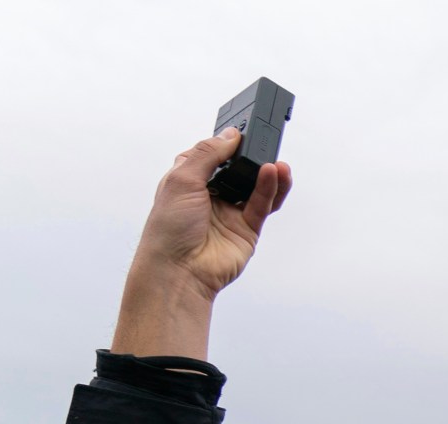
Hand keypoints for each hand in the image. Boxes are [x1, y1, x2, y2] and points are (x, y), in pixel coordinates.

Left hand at [111, 131, 293, 359]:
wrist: (179, 269)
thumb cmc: (169, 227)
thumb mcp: (182, 178)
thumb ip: (208, 154)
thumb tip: (230, 135)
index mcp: (189, 179)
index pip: (213, 154)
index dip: (226, 143)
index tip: (242, 130)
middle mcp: (211, 195)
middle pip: (238, 170)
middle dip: (252, 157)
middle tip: (266, 142)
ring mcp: (230, 213)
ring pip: (256, 188)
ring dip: (268, 174)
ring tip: (277, 163)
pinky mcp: (247, 230)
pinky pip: (262, 205)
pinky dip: (269, 190)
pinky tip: (273, 175)